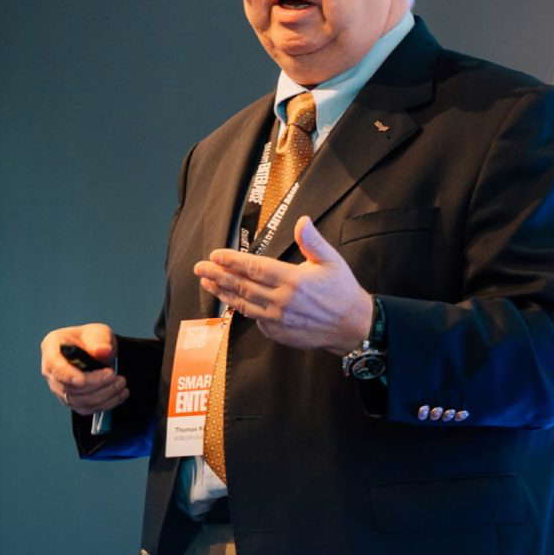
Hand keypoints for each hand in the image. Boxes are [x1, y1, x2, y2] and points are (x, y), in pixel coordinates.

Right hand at [40, 323, 128, 415]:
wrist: (97, 352)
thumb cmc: (92, 339)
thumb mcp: (98, 332)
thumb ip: (100, 340)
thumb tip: (103, 351)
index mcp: (51, 348)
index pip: (54, 365)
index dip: (67, 375)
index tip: (83, 380)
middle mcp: (51, 371)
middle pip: (68, 387)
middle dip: (95, 385)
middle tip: (116, 376)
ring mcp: (59, 388)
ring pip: (78, 401)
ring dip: (103, 396)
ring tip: (121, 384)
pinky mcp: (71, 401)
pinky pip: (85, 409)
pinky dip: (105, 404)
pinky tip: (119, 395)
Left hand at [194, 216, 374, 354]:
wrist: (354, 327)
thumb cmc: (342, 290)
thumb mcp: (331, 261)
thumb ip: (312, 241)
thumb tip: (302, 221)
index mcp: (293, 280)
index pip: (254, 268)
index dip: (232, 261)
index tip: (216, 254)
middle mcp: (282, 301)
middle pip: (242, 286)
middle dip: (218, 275)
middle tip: (199, 267)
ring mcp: (278, 319)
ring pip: (243, 304)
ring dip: (222, 293)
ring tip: (207, 282)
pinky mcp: (279, 333)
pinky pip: (255, 319)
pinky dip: (241, 309)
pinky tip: (230, 300)